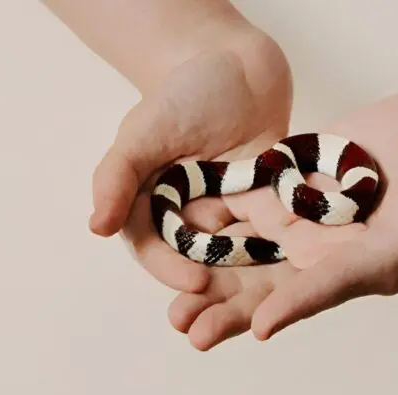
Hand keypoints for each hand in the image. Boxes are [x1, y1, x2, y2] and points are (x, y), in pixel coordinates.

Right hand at [91, 29, 292, 291]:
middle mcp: (192, 215)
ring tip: (263, 313)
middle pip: (198, 261)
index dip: (172, 269)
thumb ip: (118, 176)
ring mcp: (232, 211)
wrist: (238, 64)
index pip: (158, 247)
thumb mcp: (144, 131)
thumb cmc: (185, 93)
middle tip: (220, 327)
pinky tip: (302, 273)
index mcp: (155, 204)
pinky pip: (275, 234)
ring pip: (238, 256)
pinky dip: (284, 254)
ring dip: (246, 287)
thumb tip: (96, 227)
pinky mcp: (267, 204)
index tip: (195, 283)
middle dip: (208, 294)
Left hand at [166, 91, 397, 349]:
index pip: (268, 302)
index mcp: (325, 270)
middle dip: (210, 288)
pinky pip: (253, 174)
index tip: (191, 332)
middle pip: (247, 267)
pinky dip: (221, 184)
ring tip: (169, 249)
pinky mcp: (301, 159)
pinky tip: (187, 189)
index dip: (229, 319)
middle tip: (174, 310)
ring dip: (206, 238)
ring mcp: (302, 199)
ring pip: (242, 222)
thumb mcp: (381, 257)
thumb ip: (322, 289)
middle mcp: (308, 239)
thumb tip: (265, 328)